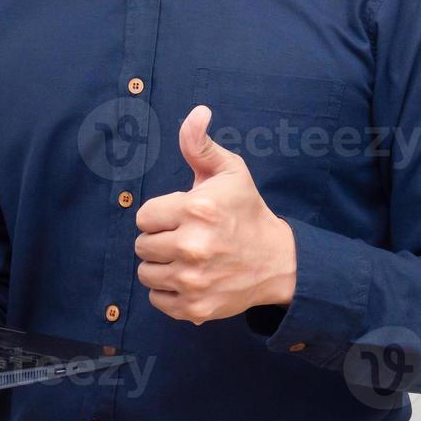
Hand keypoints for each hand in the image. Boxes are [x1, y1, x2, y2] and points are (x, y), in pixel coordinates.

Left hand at [135, 105, 297, 324]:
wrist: (278, 261)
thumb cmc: (247, 211)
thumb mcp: (229, 171)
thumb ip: (200, 143)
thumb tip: (197, 112)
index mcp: (196, 209)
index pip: (144, 216)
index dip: (161, 215)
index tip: (181, 216)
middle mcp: (192, 246)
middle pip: (142, 245)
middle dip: (160, 239)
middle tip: (185, 237)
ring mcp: (193, 280)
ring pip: (146, 273)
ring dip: (161, 266)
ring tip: (185, 258)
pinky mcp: (195, 308)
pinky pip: (157, 299)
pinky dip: (168, 291)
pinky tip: (189, 278)